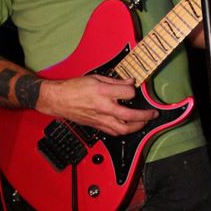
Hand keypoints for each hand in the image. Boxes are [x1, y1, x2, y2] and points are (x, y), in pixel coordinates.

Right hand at [38, 74, 157, 135]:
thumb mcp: (95, 78)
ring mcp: (100, 119)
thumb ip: (115, 82)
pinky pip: (113, 132)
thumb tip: (129, 82)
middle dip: (144, 116)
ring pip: (123, 129)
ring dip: (136, 127)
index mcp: (103, 92)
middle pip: (130, 116)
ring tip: (143, 122)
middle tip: (152, 114)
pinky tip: (128, 126)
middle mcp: (103, 107)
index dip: (133, 89)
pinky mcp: (96, 126)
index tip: (132, 87)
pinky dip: (123, 130)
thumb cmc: (73, 88)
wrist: (58, 99)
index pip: (128, 93)